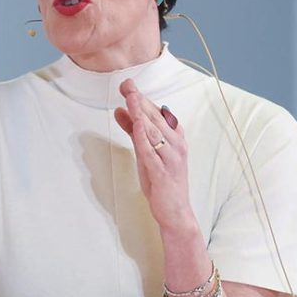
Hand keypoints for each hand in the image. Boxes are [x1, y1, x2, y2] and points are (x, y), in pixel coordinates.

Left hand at [113, 78, 194, 231]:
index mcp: (175, 138)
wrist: (176, 212)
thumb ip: (134, 132)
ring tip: (130, 97)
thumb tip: (120, 111)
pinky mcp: (162, 173)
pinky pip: (152, 152)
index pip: (158, 113)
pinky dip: (144, 137)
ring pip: (155, 132)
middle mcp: (176, 145)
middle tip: (126, 84)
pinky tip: (137, 124)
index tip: (128, 84)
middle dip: (139, 100)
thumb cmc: (162, 180)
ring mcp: (170, 159)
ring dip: (142, 113)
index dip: (142, 98)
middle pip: (156, 118)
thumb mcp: (146, 152)